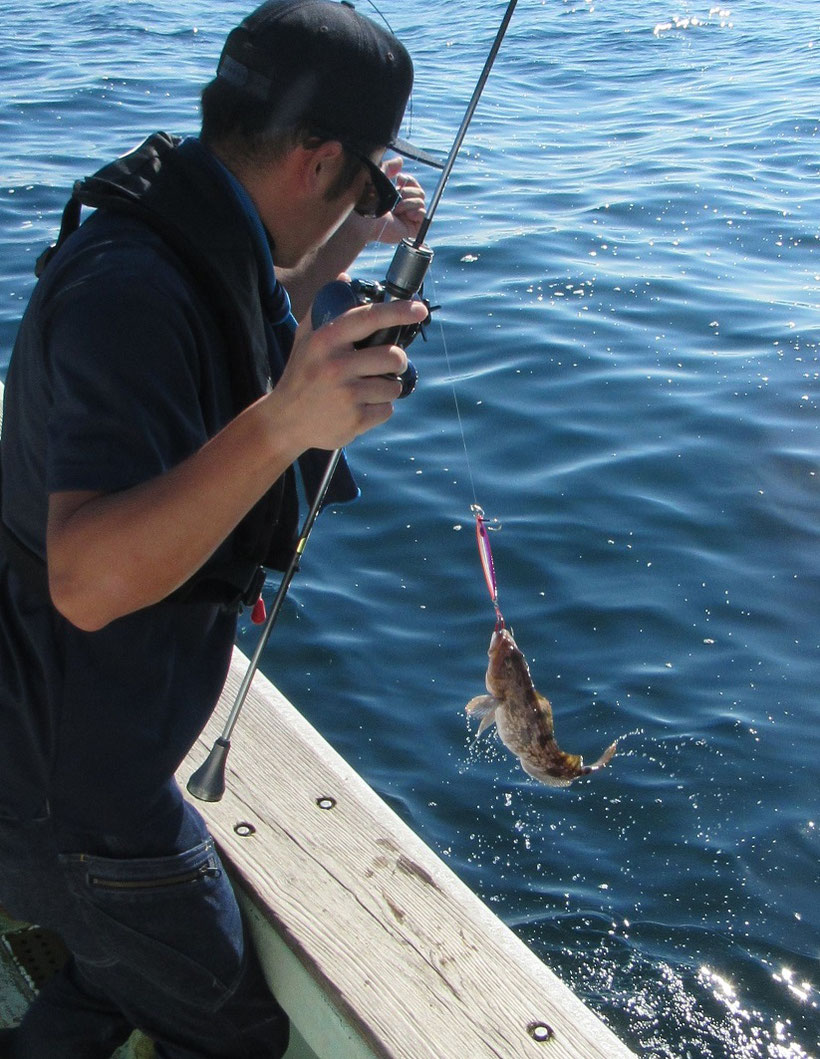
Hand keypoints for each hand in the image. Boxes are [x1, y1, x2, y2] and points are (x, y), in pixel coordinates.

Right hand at [269, 295, 428, 451]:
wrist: (284, 421)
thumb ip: (325, 309)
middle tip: (388, 363)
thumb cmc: (301, 374)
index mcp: (325, 340)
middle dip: (397, 360)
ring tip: (368, 388)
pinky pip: (387, 409)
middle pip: (393, 356)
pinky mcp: (354, 420)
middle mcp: (336, 366)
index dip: (399, 312)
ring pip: (393, 386)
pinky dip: (379, 408)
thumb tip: (345, 278)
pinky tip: (360, 407)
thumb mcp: (305, 338)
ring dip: (387, 387)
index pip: (370, 318)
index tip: (419, 310)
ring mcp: (346, 395)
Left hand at [372, 157, 426, 244]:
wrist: (364, 221)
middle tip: (396, 197)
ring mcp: (407, 219)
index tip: (398, 180)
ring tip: (395, 209)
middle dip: (408, 191)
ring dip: (408, 202)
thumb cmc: (365, 203)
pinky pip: (423, 214)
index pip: (412, 184)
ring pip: (421, 201)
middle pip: (419, 192)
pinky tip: (404, 215)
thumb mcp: (377, 178)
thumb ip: (388, 168)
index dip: (409, 180)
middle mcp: (402, 207)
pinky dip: (415, 211)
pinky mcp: (412, 228)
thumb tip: (400, 161)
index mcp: (394, 197)